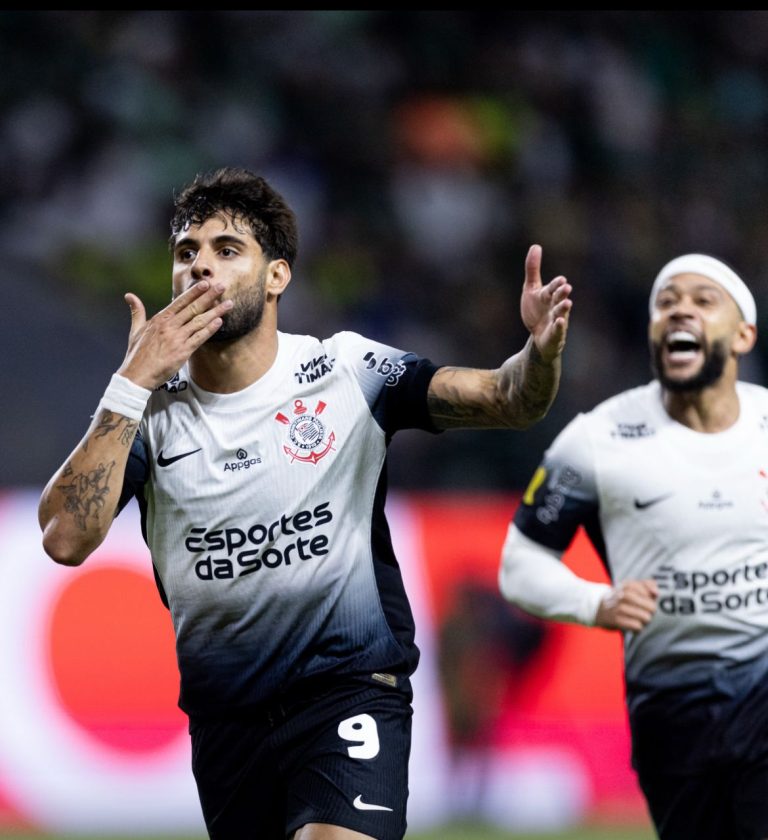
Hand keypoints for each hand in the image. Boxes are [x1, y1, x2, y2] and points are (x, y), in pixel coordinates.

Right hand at [117, 281, 232, 388]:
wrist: (137, 375)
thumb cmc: (136, 354)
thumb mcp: (135, 330)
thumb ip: (137, 312)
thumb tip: (129, 296)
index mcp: (159, 319)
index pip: (180, 302)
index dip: (194, 292)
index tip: (205, 283)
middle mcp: (169, 326)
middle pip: (193, 308)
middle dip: (209, 296)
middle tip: (222, 286)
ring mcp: (177, 338)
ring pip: (200, 321)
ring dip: (216, 311)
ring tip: (229, 304)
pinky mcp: (183, 352)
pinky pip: (199, 338)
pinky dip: (210, 329)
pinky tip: (220, 322)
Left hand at [520, 245, 572, 362]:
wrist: (537, 335)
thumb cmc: (536, 310)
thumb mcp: (531, 289)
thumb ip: (533, 269)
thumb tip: (536, 246)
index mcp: (549, 295)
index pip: (553, 287)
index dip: (556, 284)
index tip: (561, 279)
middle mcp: (555, 306)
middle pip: (559, 298)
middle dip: (562, 293)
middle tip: (566, 288)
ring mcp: (556, 320)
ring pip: (561, 313)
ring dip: (564, 308)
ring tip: (567, 303)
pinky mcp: (555, 333)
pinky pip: (558, 330)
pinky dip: (559, 326)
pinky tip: (560, 322)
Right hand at [595, 579, 658, 631]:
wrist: (598, 608)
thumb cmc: (620, 598)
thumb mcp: (631, 586)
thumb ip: (647, 585)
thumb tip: (656, 593)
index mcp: (628, 585)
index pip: (651, 593)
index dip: (652, 600)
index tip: (646, 601)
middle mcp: (624, 595)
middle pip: (651, 607)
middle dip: (651, 612)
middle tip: (645, 613)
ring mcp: (619, 607)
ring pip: (645, 617)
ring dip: (645, 621)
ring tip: (640, 620)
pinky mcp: (616, 620)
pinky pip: (637, 626)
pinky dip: (638, 629)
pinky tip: (634, 627)